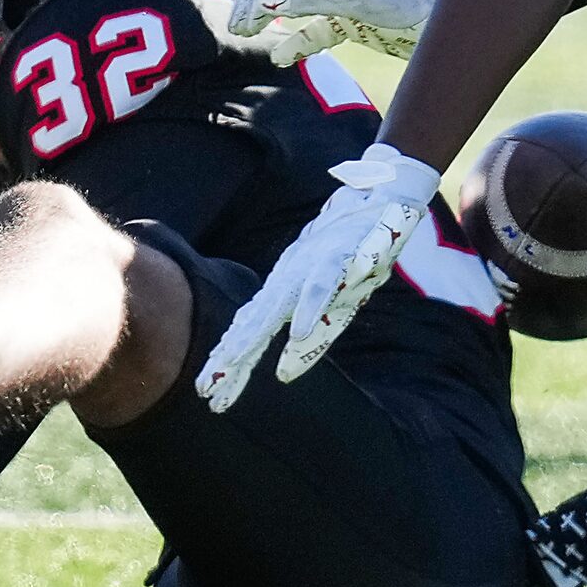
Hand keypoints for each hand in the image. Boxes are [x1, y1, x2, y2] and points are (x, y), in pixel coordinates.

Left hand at [195, 143, 440, 409]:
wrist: (379, 193)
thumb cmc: (351, 242)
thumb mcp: (332, 284)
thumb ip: (315, 323)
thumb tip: (288, 362)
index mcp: (287, 290)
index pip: (253, 330)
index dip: (232, 361)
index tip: (209, 393)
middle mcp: (291, 281)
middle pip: (255, 325)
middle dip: (232, 358)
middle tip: (207, 391)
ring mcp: (311, 268)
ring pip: (277, 307)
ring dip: (256, 335)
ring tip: (232, 362)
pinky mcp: (340, 256)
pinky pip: (324, 285)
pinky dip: (312, 307)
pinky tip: (301, 331)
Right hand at [228, 0, 446, 64]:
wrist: (445, 18)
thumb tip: (270, 0)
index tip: (249, 8)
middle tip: (238, 24)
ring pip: (296, 4)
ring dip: (271, 17)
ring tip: (247, 33)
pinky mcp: (352, 21)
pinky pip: (316, 29)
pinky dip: (297, 41)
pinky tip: (281, 56)